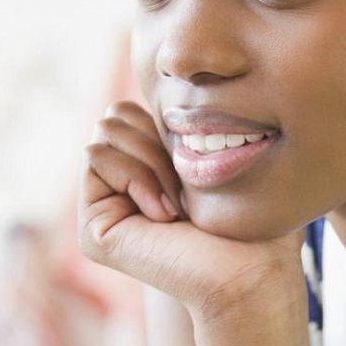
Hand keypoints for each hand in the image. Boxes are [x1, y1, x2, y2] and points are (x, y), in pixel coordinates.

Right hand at [78, 101, 302, 317]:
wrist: (250, 270)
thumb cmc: (253, 221)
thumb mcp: (215, 155)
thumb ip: (182, 124)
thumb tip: (169, 75)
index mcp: (149, 173)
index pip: (133, 110)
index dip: (165, 123)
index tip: (198, 163)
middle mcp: (122, 191)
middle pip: (113, 116)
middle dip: (155, 139)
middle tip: (185, 186)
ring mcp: (105, 210)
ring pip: (103, 133)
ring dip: (150, 160)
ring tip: (178, 204)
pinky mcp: (93, 229)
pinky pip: (94, 156)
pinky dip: (135, 175)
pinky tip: (164, 214)